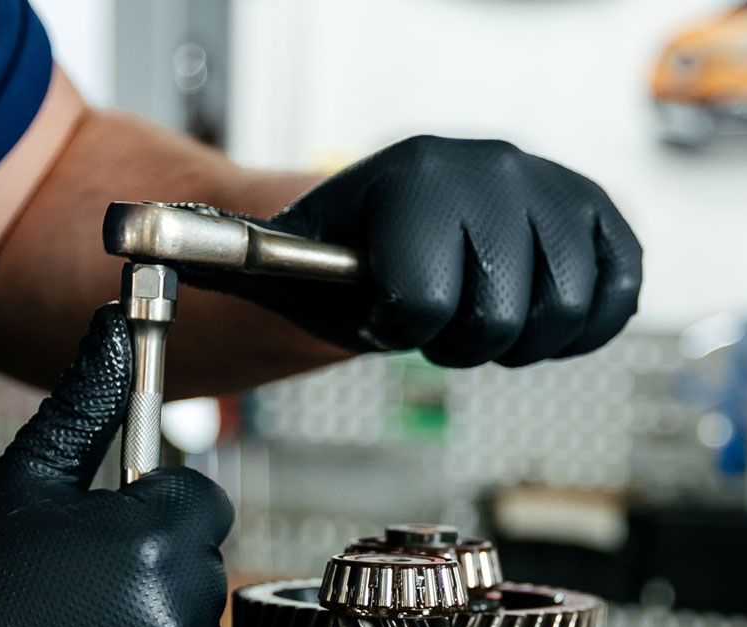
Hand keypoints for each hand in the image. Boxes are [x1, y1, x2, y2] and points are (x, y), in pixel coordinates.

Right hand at [0, 306, 230, 626]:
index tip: (110, 540)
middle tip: (83, 603)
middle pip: (207, 575)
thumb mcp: (23, 485)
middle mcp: (183, 613)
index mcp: (158, 539)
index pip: (204, 506)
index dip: (159, 516)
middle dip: (159, 579)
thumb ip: (84, 404)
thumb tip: (114, 330)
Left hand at [204, 136, 641, 367]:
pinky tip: (534, 312)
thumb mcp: (277, 258)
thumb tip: (128, 238)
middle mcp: (495, 167)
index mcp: (416, 175)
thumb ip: (219, 253)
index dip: (401, 327)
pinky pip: (618, 300)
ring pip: (565, 318)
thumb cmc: (340, 257)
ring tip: (479, 310)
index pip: (429, 304)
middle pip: (503, 321)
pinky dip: (579, 327)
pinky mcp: (602, 220)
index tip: (383, 307)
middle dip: (460, 338)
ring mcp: (555, 190)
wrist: (401, 227)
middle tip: (434, 313)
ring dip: (518, 339)